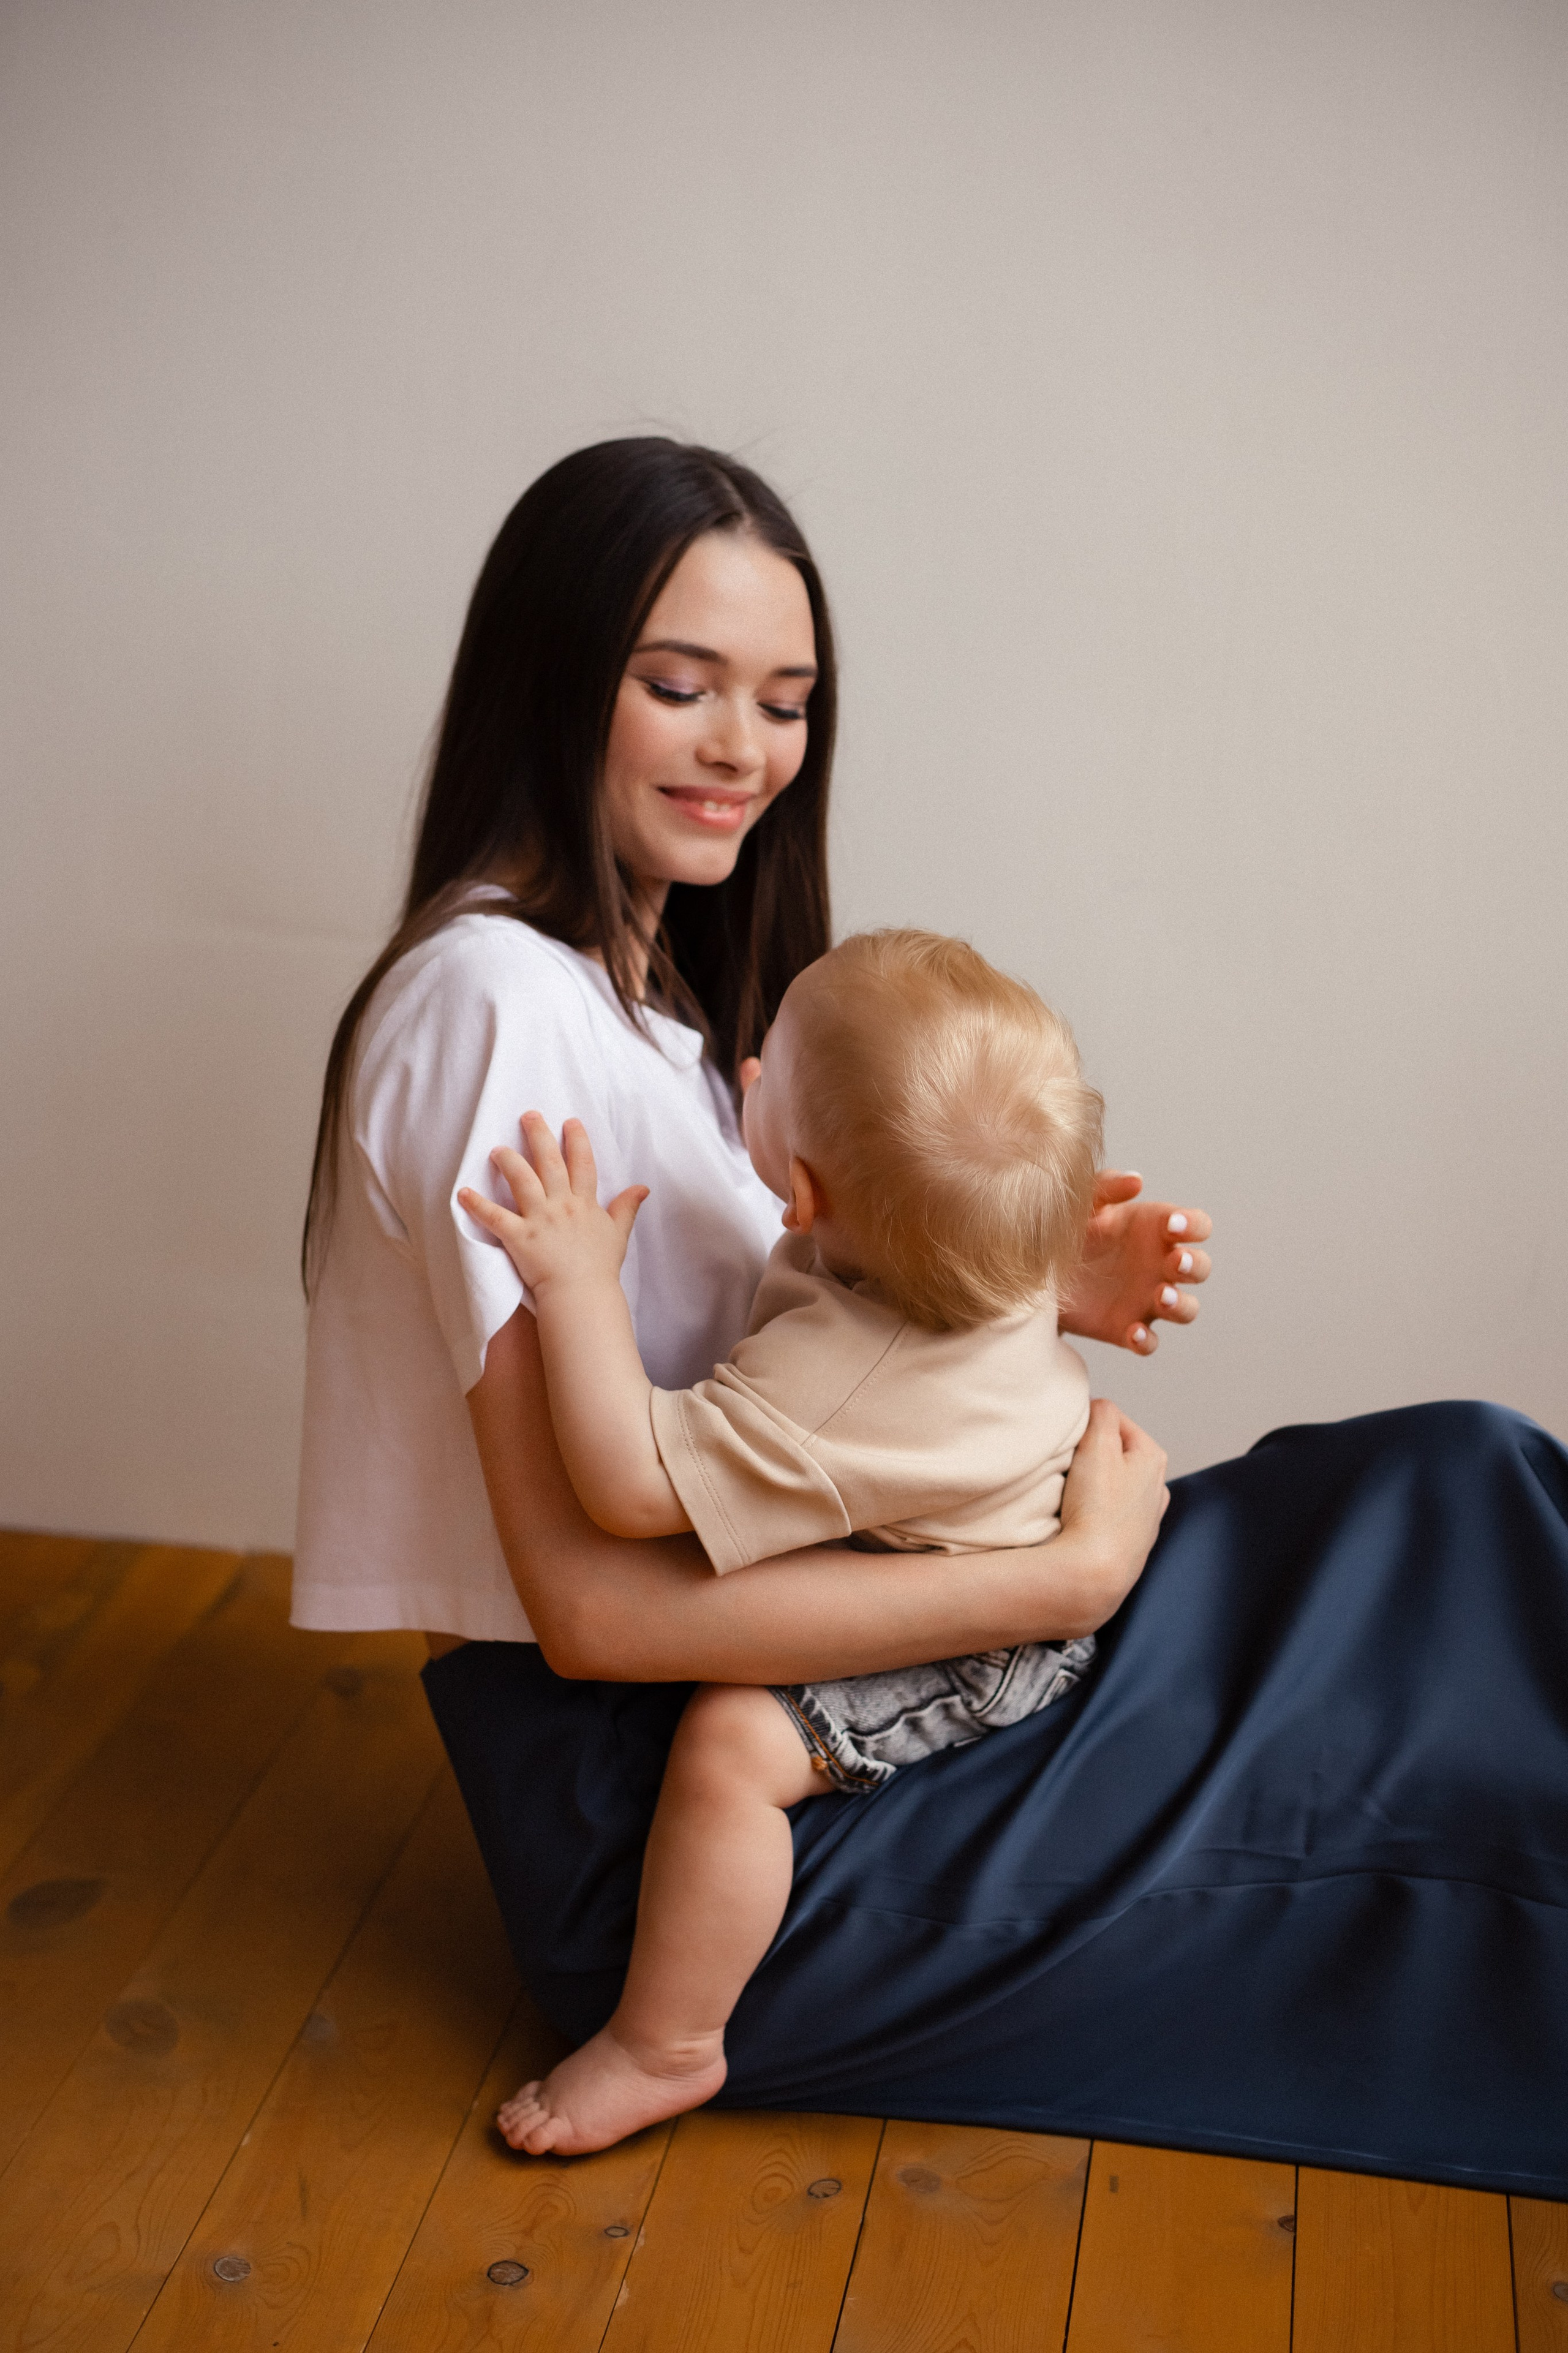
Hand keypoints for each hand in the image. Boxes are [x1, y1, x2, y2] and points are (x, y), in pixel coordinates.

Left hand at [457, 1112, 647, 1296]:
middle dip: (539, 1135)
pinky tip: (463, 1193)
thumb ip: (627, 1207)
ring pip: (522, 1180)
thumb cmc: (600, 1268)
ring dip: (508, 1161)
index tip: (570, 1122)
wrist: (582, 1296)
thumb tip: (643, 1187)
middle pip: (550, 1162)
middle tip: (528, 1115)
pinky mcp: (519, 1237)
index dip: (577, 1141)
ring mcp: (540, 1220)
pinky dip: (477, 1205)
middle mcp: (562, 1205)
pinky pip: (494, 1217)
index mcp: (585, 1204)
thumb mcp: (618, 1234)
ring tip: (497, 1150)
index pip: (582, 1164)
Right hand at [1055, 1398, 1169, 1628]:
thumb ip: (1100, 1412)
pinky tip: (1077, 1521)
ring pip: (1107, 1485)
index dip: (1085, 1426)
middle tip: (1067, 1470)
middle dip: (1087, 1457)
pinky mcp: (1128, 1544)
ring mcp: (1144, 1519)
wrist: (1094, 1573)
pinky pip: (1104, 1514)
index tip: (1069, 1445)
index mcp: (1154, 1456)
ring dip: (1088, 1486)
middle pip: (1110, 1453)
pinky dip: (1090, 1513)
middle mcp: (1157, 1487)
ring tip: (1070, 1498)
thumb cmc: (1097, 1509)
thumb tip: (1098, 1405)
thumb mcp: (1097, 1444)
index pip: (1112, 1419)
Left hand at [1058, 1170, 1211, 1354]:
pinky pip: (1149, 1342)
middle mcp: (1160, 1266)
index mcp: (1157, 1230)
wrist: (1035, 1268)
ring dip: (1181, 1304)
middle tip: (1174, 1261)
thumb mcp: (1083, 1203)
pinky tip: (1133, 1332)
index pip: (1196, 1226)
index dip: (1193, 1226)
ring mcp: (1147, 1300)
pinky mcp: (1126, 1329)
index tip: (1172, 1226)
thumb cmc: (1070, 1228)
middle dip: (1193, 1265)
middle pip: (1199, 1268)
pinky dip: (1147, 1340)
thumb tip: (1136, 1181)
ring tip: (1161, 1296)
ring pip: (1186, 1309)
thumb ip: (1107, 1187)